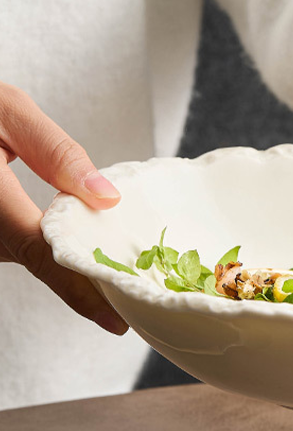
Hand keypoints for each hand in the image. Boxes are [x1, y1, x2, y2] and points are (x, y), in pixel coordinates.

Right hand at [0, 83, 128, 333]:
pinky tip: (86, 246)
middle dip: (87, 279)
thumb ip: (56, 152)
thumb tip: (107, 198)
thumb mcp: (5, 110)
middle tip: (140, 293)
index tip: (117, 319)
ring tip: (123, 269)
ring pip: (31, 258)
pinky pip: (19, 248)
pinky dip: (50, 251)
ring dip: (70, 263)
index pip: (42, 253)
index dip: (81, 290)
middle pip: (41, 264)